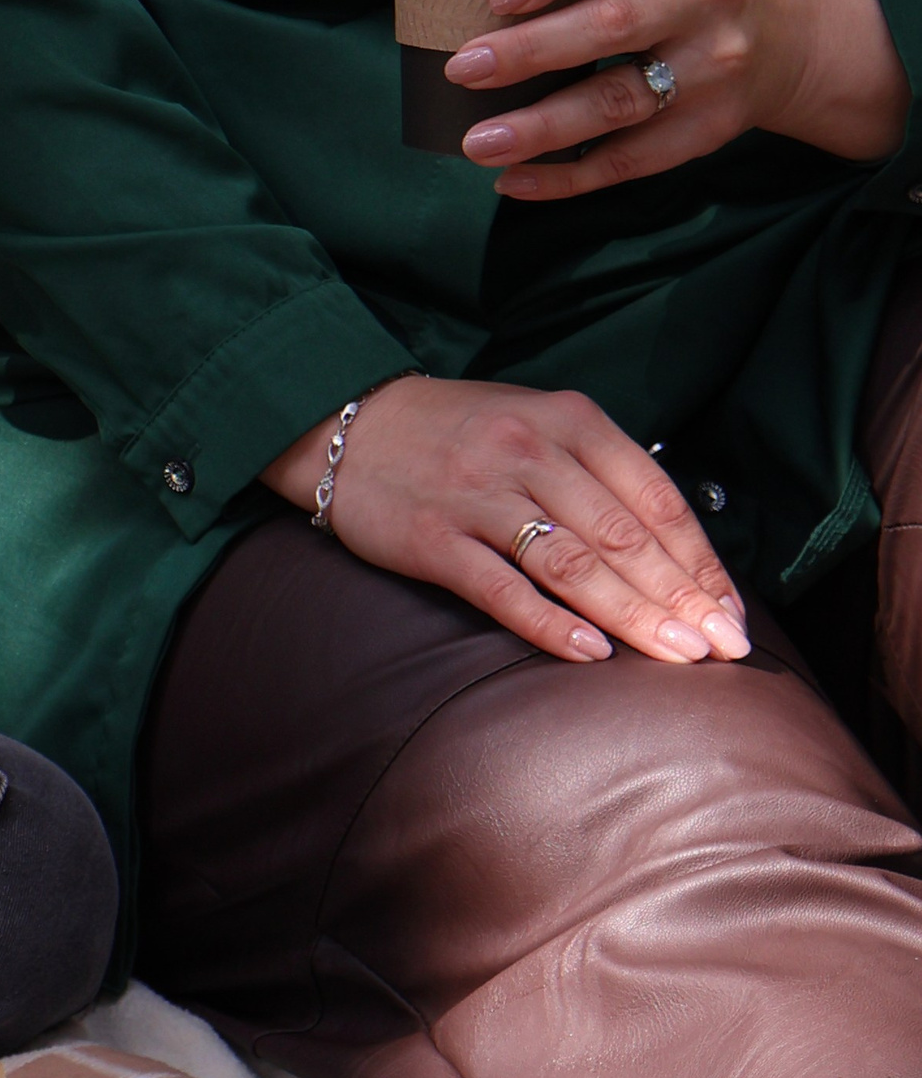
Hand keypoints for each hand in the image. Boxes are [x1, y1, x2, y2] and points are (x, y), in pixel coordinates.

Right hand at [259, 375, 753, 665]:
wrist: (346, 422)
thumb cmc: (457, 433)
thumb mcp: (534, 423)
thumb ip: (598, 472)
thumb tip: (676, 551)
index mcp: (565, 420)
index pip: (654, 498)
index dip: (700, 561)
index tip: (732, 614)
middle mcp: (526, 452)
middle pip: (622, 536)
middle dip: (681, 598)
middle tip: (724, 651)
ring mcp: (477, 495)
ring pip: (572, 562)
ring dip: (633, 614)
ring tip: (678, 657)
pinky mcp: (431, 536)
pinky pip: (500, 586)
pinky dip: (548, 621)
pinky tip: (589, 652)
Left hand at [441, 0, 910, 197]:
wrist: (803, 30)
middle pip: (612, 28)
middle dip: (530, 52)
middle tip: (462, 68)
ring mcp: (714, 67)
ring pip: (619, 102)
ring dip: (541, 127)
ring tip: (477, 142)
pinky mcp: (710, 126)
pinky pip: (634, 159)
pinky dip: (569, 176)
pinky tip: (514, 180)